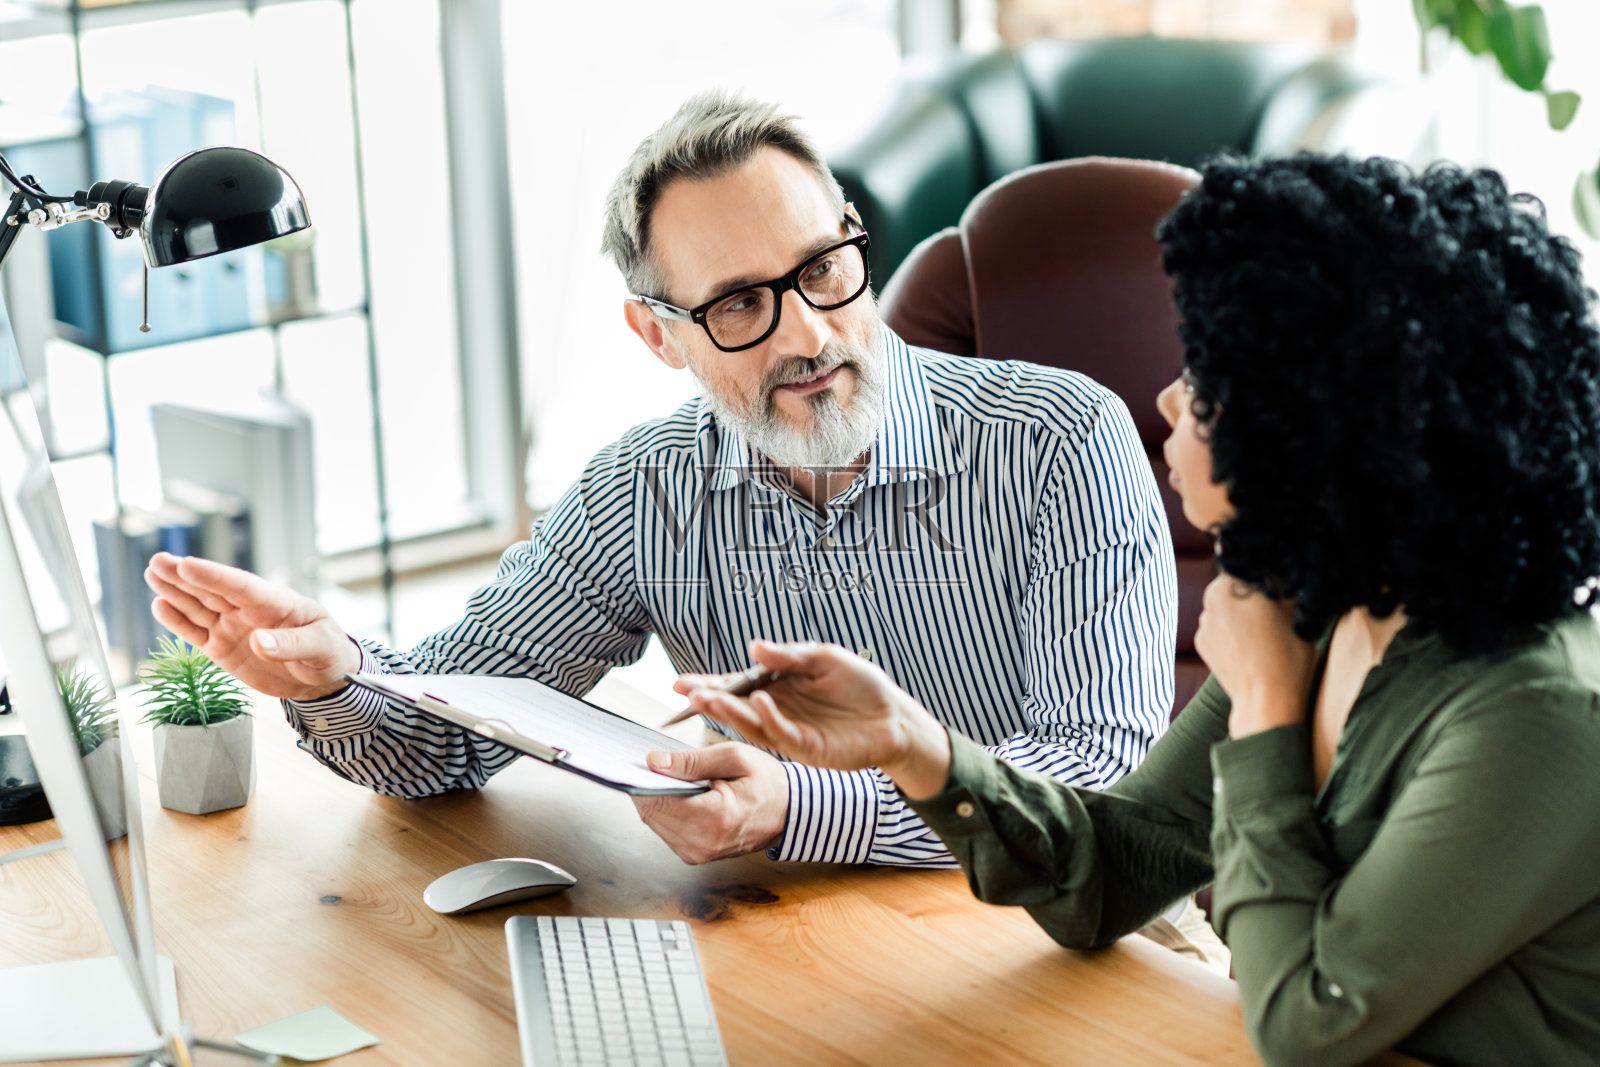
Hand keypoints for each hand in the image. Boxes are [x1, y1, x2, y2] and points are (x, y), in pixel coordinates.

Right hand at [144, 552, 359, 700]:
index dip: (214, 576)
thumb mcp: (321, 648)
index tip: (188, 565)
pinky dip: (177, 621)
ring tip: (152, 572)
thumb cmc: (328, 652)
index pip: (242, 586)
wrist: (323, 677)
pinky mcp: (222, 648)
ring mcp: (233, 627)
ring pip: (199, 606)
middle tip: (158, 560)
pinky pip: (195, 633)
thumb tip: (259, 642)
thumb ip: (291, 644)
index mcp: (277, 603)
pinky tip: (160, 605)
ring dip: (175, 591)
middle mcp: (250, 611)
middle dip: (185, 575)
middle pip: (213, 590)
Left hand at [632, 743, 788, 864]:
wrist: (789, 812)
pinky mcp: (695, 856)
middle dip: (650, 787)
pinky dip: (667, 811)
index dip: (645, 778)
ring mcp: (698, 854)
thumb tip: (654, 761)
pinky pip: (666, 831)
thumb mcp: (733, 758)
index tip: (646, 760)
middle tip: (663, 765)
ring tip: (679, 780)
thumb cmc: (768, 783)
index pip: (656, 800)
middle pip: (651, 813)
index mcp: (714, 818)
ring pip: (654, 822)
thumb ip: (691, 761)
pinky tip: (683, 796)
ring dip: (658, 799)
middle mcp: (702, 844)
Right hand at [681, 640, 951, 798]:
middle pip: (737, 707)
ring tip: (709, 699)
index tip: (681, 683)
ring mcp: (790, 731)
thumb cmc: (860, 684)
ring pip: (752, 724)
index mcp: (777, 687)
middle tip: (686, 693)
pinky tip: (759, 700)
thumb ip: (790, 656)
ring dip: (730, 712)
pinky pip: (782, 732)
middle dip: (710, 700)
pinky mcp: (807, 749)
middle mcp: (777, 710)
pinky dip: (769, 717)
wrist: (895, 716)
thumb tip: (755, 647)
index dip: (710, 684)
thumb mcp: (825, 658)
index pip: (737, 686)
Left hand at [1193, 574, 1316, 737]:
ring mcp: (1203, 624)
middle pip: (1236, 587)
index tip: (1282, 588)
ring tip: (1267, 635)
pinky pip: (1221, 629)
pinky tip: (1253, 648)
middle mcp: (1209, 601)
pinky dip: (1234, 634)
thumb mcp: (1294, 609)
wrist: (1267, 701)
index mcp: (1228, 585)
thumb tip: (1279, 570)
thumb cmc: (1287, 654)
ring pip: (1228, 609)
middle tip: (1278, 613)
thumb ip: (1281, 583)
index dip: (1268, 575)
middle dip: (1254, 596)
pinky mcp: (1202, 646)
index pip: (1248, 566)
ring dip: (1243, 615)